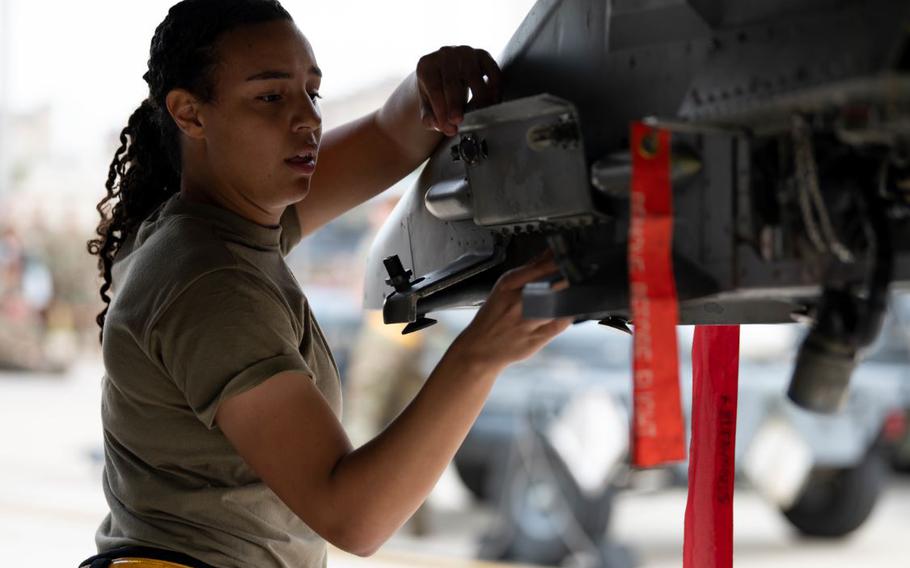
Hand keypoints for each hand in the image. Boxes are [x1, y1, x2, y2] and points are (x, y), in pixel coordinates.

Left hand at [416, 45, 502, 135]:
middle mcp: (444, 54)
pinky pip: (491, 70)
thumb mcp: (428, 104)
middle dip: (455, 104)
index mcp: (426, 66)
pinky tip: (493, 101)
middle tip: (458, 121)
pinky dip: (494, 87)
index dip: (440, 108)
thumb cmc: (437, 90)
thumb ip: (430, 118)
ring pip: (472, 74)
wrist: (448, 71)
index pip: (433, 88)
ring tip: (479, 114)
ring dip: (478, 97)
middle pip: (451, 81)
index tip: (446, 124)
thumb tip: (439, 126)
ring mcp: (464, 52)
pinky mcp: (482, 54)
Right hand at [452, 252, 572, 369]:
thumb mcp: (504, 287)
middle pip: (551, 283)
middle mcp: (518, 301)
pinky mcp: (536, 338)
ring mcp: (527, 320)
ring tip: (577, 292)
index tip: (571, 258)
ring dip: (570, 296)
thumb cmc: (493, 316)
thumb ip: (529, 270)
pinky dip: (568, 316)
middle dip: (568, 278)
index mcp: (509, 284)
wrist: (480, 347)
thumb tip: (550, 253)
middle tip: (579, 274)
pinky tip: (570, 311)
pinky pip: (560, 324)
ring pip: (557, 303)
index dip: (560, 261)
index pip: (541, 266)